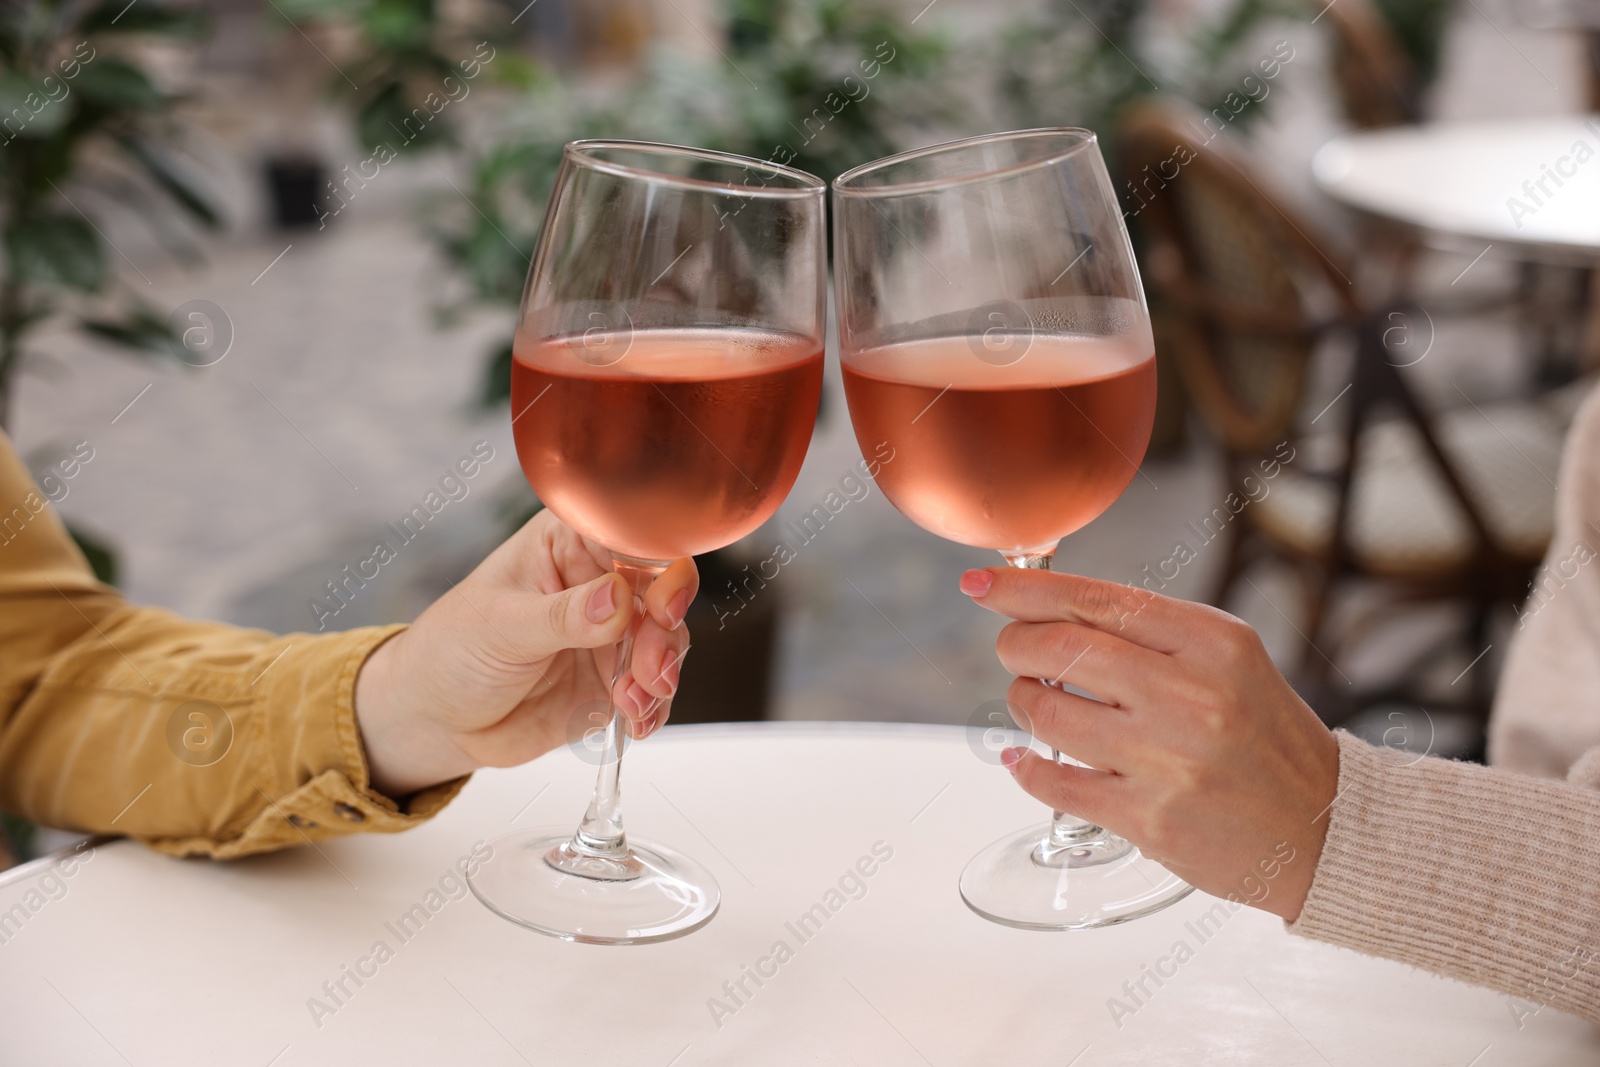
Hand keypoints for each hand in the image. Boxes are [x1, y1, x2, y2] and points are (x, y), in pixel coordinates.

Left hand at [353, 509, 695, 797]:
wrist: (438, 720)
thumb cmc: (452, 651)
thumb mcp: (501, 627)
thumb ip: (562, 615)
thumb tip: (617, 599)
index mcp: (568, 543)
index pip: (631, 537)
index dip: (659, 567)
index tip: (662, 605)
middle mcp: (599, 582)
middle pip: (661, 592)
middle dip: (663, 634)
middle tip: (649, 670)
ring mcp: (611, 633)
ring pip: (667, 641)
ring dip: (661, 674)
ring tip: (631, 701)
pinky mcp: (615, 678)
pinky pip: (654, 687)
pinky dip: (653, 707)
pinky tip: (635, 723)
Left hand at [960, 566, 1338, 920]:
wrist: (1322, 828)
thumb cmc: (1262, 735)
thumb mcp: (1225, 658)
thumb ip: (1147, 631)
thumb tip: (1048, 608)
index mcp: (1211, 642)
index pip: (1095, 600)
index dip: (1024, 589)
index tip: (981, 585)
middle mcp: (1190, 694)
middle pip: (1059, 649)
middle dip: (1015, 645)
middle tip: (1013, 652)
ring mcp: (1168, 759)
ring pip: (1047, 713)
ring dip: (1022, 703)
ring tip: (1034, 703)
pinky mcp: (1149, 818)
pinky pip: (1054, 782)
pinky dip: (1026, 766)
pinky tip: (1024, 758)